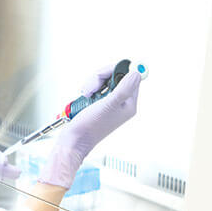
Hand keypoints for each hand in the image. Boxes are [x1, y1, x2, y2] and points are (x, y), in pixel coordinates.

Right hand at [38, 66, 141, 188]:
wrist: (74, 139)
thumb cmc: (91, 126)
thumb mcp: (109, 104)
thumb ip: (124, 88)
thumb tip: (137, 73)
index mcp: (129, 104)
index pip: (130, 77)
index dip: (118, 71)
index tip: (107, 73)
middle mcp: (121, 103)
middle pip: (116, 76)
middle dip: (101, 78)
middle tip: (93, 87)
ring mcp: (109, 103)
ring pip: (104, 81)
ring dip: (93, 84)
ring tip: (86, 94)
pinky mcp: (98, 103)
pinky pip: (96, 88)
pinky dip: (89, 89)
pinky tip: (85, 96)